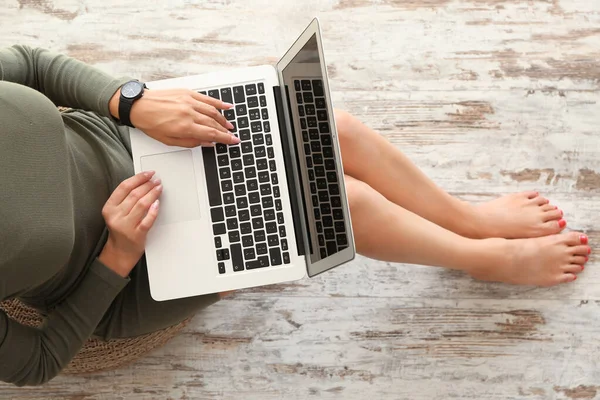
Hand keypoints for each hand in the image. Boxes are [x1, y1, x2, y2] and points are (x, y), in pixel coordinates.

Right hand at [99, 171, 161, 276]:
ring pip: (141, 205)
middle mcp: (116, 216)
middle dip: (148, 185)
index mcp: (109, 208)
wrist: (120, 252)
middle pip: (134, 194)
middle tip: (157, 180)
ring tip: (159, 188)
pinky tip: (158, 203)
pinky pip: (147, 220)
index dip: (138, 178)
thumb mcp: (116, 213)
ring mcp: (126, 226)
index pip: (124, 187)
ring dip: (152, 194)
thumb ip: (126, 199)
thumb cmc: (121, 229)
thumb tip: (143, 182)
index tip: (148, 173)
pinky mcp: (136, 235)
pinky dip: (154, 211)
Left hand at [110, 88, 240, 147]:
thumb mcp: (169, 141)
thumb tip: (207, 142)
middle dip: (225, 131)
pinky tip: (226, 106)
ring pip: (212, 111)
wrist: (138, 105)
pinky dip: (218, 103)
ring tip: (228, 125)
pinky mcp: (187, 93)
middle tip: (233, 135)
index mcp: (185, 127)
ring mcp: (189, 102)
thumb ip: (190, 142)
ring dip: (223, 119)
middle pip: (214, 123)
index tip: (233, 141)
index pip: (211, 134)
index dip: (225, 139)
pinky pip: (206, 98)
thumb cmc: (150, 123)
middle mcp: (189, 113)